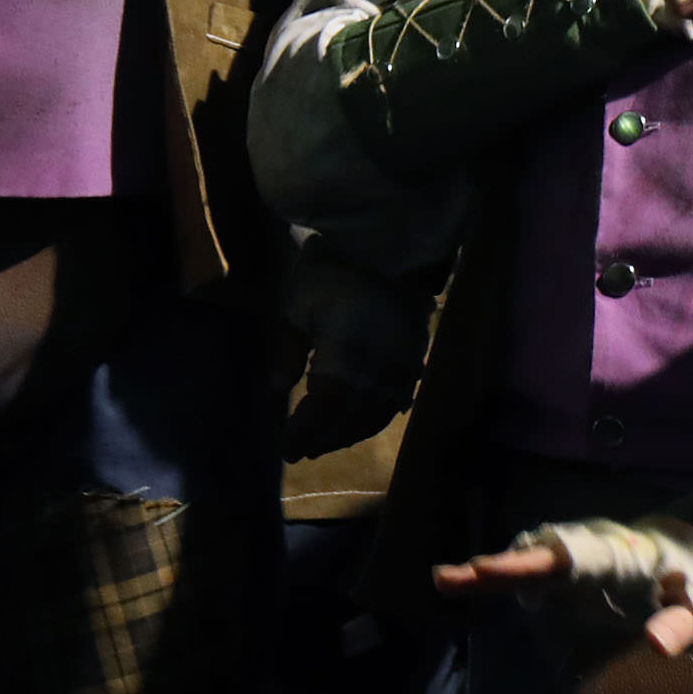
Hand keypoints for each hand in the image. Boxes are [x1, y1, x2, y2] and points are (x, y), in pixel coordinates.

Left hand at [273, 252, 428, 456]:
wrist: (388, 243)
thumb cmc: (333, 270)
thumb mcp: (297, 305)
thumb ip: (287, 349)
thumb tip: (278, 389)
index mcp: (346, 359)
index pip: (323, 411)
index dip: (304, 433)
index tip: (286, 450)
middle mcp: (377, 371)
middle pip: (350, 419)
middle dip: (325, 438)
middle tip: (302, 449)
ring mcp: (401, 366)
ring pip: (375, 414)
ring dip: (349, 432)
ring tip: (327, 440)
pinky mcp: (414, 357)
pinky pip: (397, 399)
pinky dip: (376, 416)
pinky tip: (363, 419)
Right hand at [433, 516, 692, 658]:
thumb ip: (684, 625)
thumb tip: (657, 646)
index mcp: (621, 556)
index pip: (574, 556)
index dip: (538, 562)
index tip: (503, 564)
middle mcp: (590, 556)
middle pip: (538, 558)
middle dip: (499, 567)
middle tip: (451, 578)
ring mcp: (575, 570)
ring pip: (527, 565)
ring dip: (490, 573)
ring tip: (447, 580)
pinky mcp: (567, 586)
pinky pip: (528, 580)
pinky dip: (498, 581)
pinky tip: (463, 585)